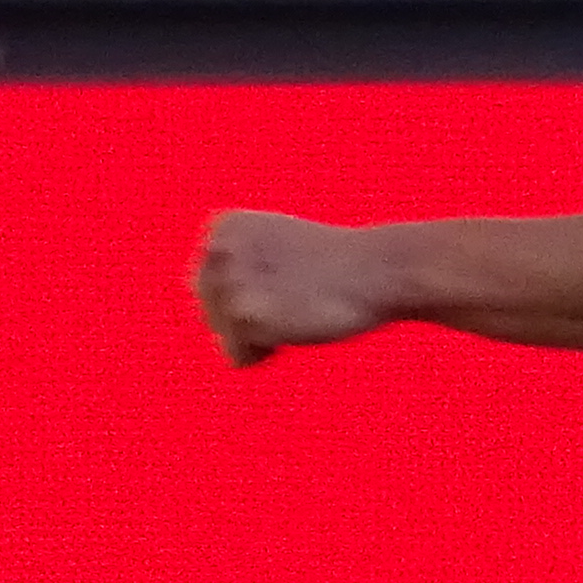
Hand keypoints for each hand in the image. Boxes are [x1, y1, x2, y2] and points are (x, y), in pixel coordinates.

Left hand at [193, 212, 391, 364]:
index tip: (285, 282)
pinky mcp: (246, 315)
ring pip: (220, 331)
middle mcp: (220, 249)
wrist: (379, 271)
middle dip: (245, 315)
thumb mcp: (277, 246)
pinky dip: (262, 354)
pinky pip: (235, 355)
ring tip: (293, 315)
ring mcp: (232, 283)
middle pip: (208, 306)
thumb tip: (203, 295)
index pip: (209, 282)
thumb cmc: (337, 265)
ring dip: (256, 335)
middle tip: (291, 301)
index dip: (248, 292)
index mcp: (225, 228)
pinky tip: (291, 334)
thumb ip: (239, 263)